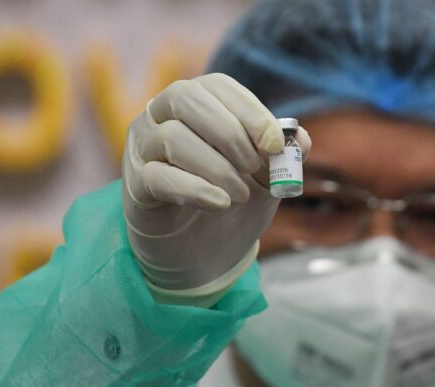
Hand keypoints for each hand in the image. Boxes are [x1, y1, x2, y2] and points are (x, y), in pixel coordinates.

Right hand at [122, 73, 310, 305]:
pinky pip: (158, 176)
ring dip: (217, 167)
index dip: (251, 112)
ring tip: (240, 195)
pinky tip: (220, 204)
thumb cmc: (232, 199)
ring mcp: (142, 147)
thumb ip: (283, 155)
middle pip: (187, 98)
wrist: (203, 251)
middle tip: (255, 168)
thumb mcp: (266, 176)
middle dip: (230, 134)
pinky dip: (195, 189)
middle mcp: (161, 114)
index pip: (218, 87)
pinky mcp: (135, 184)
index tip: (275, 145)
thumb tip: (300, 138)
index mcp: (197, 101)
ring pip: (172, 137)